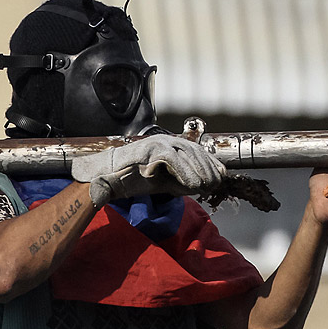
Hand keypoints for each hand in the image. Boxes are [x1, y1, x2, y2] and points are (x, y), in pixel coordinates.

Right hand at [69, 134, 226, 206]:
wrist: (107, 177)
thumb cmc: (135, 180)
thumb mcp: (167, 182)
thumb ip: (186, 181)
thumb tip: (209, 184)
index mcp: (173, 146)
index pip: (199, 153)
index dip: (212, 166)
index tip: (220, 180)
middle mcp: (168, 140)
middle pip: (197, 153)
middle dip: (208, 171)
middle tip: (213, 187)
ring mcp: (158, 142)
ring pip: (188, 155)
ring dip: (200, 173)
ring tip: (205, 187)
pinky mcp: (150, 149)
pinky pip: (173, 159)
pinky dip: (185, 173)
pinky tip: (192, 186)